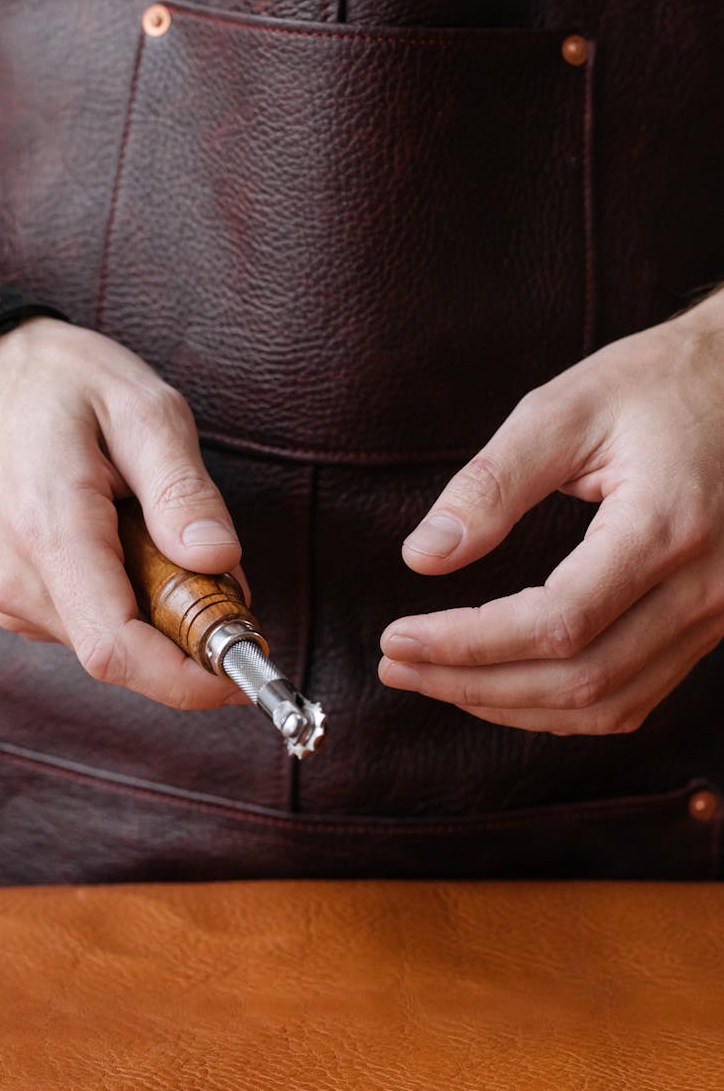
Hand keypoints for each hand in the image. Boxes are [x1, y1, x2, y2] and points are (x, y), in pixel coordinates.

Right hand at [0, 316, 248, 708]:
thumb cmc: (64, 382)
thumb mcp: (144, 411)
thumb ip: (183, 488)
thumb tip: (217, 559)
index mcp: (50, 530)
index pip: (115, 648)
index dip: (185, 679)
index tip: (241, 671)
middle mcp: (19, 576)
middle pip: (121, 654)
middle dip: (187, 634)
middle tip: (222, 573)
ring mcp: (12, 591)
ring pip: (111, 644)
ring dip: (162, 614)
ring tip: (167, 535)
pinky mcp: (19, 594)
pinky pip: (94, 624)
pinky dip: (136, 602)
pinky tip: (135, 544)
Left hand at [379, 292, 723, 734]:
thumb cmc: (662, 383)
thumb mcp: (568, 409)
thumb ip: (493, 483)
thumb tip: (422, 555)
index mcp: (666, 527)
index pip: (555, 623)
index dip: (467, 644)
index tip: (399, 636)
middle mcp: (703, 587)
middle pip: (578, 679)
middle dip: (472, 684)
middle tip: (398, 666)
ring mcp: (715, 614)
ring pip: (607, 703)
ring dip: (511, 706)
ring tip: (438, 680)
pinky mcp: (710, 622)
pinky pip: (634, 694)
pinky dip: (563, 707)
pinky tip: (508, 686)